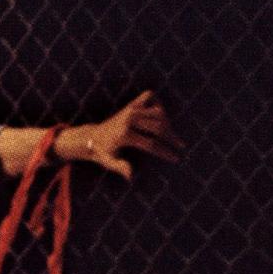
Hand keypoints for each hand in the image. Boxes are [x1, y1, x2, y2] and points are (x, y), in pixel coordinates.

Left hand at [58, 92, 181, 180]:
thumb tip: (131, 177)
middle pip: (159, 127)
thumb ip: (120, 167)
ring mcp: (130, 109)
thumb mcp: (109, 162)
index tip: (176, 158)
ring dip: (167, 123)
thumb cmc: (103, 153)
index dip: (165, 152)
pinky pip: (150, 97)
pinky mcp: (131, 103)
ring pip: (158, 112)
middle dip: (171, 138)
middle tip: (180, 146)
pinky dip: (157, 103)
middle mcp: (129, 119)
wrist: (92, 136)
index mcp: (125, 135)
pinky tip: (160, 116)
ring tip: (170, 135)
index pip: (151, 144)